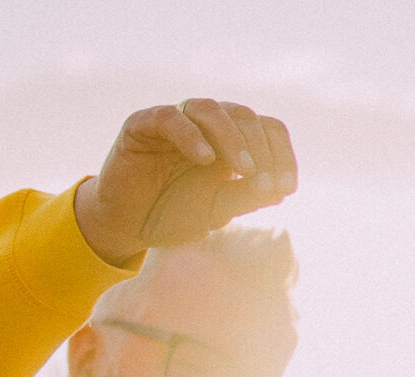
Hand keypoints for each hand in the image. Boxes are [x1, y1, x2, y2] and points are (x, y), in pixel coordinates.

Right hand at [74, 100, 296, 264]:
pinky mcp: (143, 125)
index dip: (282, 154)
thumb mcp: (215, 211)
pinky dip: (191, 136)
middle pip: (245, 117)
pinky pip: (171, 119)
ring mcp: (176, 121)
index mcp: (230, 141)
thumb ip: (244, 197)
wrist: (127, 226)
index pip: (267, 130)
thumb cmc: (173, 216)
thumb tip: (278, 189)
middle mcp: (206, 125)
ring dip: (233, 139)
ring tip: (243, 170)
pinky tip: (206, 160)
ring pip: (212, 111)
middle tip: (263, 182)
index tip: (287, 188)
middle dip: (260, 150)